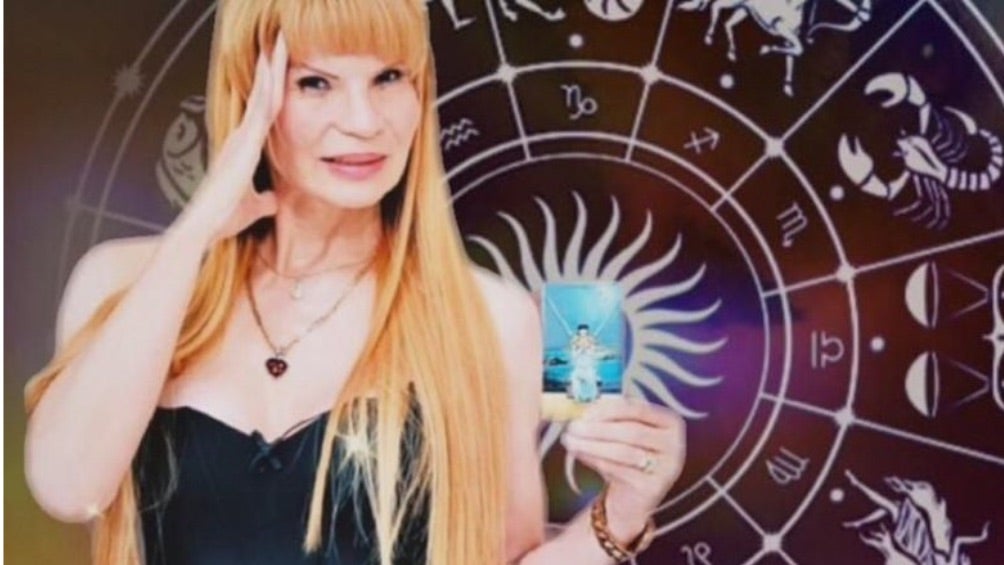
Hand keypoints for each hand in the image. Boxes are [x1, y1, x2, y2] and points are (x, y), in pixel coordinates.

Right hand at [174, 33, 287, 246]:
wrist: (206, 226)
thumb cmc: (225, 217)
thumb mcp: (253, 207)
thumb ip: (263, 200)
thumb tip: (272, 202)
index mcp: (245, 148)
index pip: (264, 112)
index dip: (272, 88)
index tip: (279, 65)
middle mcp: (241, 138)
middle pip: (262, 96)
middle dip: (270, 68)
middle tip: (278, 39)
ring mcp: (241, 140)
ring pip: (260, 97)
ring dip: (269, 70)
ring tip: (278, 41)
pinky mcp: (243, 147)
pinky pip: (259, 114)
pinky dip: (266, 92)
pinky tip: (273, 73)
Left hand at [561, 396, 685, 540]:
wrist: (632, 496)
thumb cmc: (626, 456)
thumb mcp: (624, 432)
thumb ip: (610, 417)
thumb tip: (581, 408)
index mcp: (669, 422)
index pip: (638, 409)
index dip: (608, 409)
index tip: (584, 411)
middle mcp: (674, 444)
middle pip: (631, 431)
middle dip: (597, 428)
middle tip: (572, 427)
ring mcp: (667, 468)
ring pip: (624, 452)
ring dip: (592, 445)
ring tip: (570, 441)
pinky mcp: (653, 488)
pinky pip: (619, 470)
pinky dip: (595, 460)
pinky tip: (580, 454)